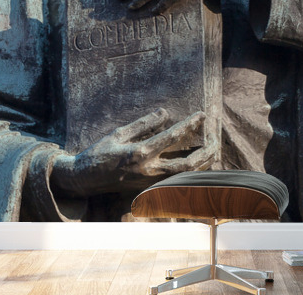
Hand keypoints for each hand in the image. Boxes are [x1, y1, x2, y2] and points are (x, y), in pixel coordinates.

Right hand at [51, 109, 214, 195]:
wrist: (86, 179)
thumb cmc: (100, 152)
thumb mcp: (119, 133)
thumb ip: (143, 123)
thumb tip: (165, 113)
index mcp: (139, 153)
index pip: (171, 137)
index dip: (189, 124)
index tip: (201, 115)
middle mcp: (148, 170)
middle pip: (186, 165)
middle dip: (205, 152)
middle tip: (216, 139)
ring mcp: (150, 182)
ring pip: (184, 177)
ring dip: (202, 165)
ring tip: (214, 151)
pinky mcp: (150, 189)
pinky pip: (177, 182)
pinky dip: (191, 174)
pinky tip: (200, 165)